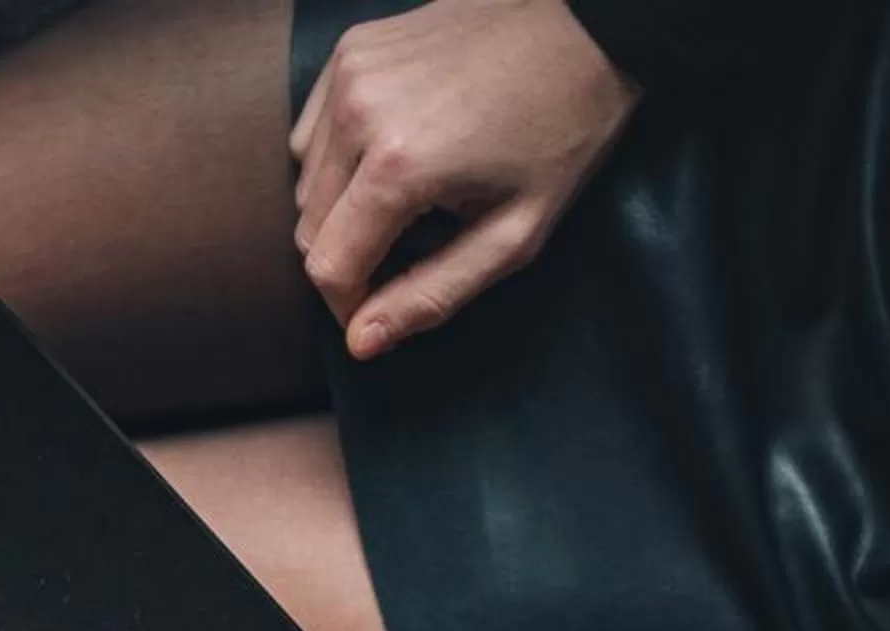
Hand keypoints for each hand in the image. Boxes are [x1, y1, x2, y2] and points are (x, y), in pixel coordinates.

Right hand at [290, 0, 638, 359]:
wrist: (585, 25)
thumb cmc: (564, 130)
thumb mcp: (515, 235)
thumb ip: (433, 293)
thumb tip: (363, 341)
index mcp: (399, 167)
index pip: (328, 267)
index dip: (349, 305)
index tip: (381, 309)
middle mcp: (359, 113)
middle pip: (308, 227)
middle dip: (348, 258)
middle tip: (408, 253)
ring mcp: (350, 73)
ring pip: (304, 180)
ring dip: (341, 208)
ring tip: (406, 201)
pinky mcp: (352, 49)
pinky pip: (313, 130)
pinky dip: (338, 159)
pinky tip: (390, 157)